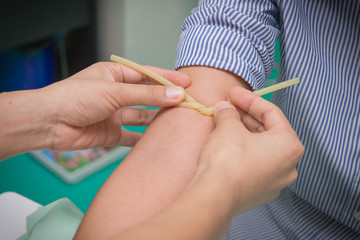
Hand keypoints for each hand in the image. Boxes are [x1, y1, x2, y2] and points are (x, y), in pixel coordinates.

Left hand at [41, 62, 189, 149]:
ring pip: (142, 116)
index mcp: (114, 75)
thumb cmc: (75, 97)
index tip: (188, 83)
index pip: (147, 75)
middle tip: (188, 103)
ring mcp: (114, 114)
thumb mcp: (114, 91)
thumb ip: (146, 95)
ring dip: (158, 118)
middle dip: (166, 99)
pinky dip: (144, 139)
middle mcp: (116, 94)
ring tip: (178, 121)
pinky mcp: (111, 133)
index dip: (167, 78)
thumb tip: (176, 94)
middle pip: (147, 96)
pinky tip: (159, 140)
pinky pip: (132, 136)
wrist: (49, 123)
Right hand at [196, 87, 303, 214]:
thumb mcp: (228, 127)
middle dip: (246, 116)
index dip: (250, 99)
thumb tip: (225, 107)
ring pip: (261, 149)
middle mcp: (288, 165)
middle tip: (228, 106)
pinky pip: (255, 164)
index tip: (233, 93)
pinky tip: (227, 144)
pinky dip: (243, 151)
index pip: (271, 113)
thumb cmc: (228, 159)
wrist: (215, 196)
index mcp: (289, 145)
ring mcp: (275, 182)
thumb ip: (229, 112)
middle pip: (268, 131)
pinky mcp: (260, 192)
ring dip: (244, 133)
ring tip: (225, 122)